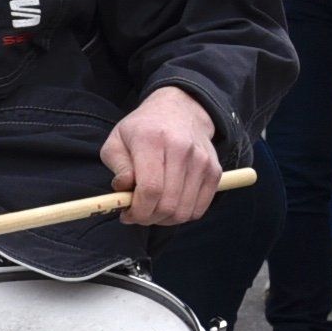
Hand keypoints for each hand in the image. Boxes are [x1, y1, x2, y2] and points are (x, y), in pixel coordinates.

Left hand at [102, 84, 224, 228]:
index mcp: (152, 141)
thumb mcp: (116, 141)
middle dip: (148, 218)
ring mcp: (202, 161)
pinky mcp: (214, 171)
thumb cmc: (142, 130)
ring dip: (165, 220)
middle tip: (137, 215)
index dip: (138, 211)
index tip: (127, 215)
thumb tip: (124, 189)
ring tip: (152, 210)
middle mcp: (181, 150)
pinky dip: (182, 215)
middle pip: (168, 204)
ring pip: (184, 211)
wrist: (181, 110)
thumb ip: (118, 167)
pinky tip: (169, 205)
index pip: (150, 189)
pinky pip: (199, 208)